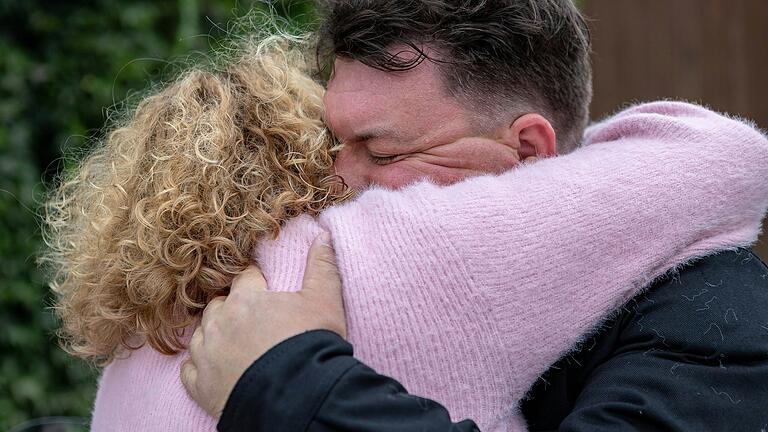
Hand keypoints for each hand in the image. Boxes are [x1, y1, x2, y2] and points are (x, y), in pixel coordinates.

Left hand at [180, 232, 346, 418]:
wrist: (296, 397)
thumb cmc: (311, 345)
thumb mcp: (324, 301)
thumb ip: (322, 266)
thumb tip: (322, 235)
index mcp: (246, 298)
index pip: (244, 278)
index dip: (256, 283)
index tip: (264, 289)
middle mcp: (219, 322)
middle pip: (218, 305)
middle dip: (231, 307)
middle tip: (251, 318)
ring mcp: (206, 355)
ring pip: (200, 334)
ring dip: (213, 334)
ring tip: (232, 342)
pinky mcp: (200, 386)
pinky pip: (189, 371)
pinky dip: (199, 367)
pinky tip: (213, 368)